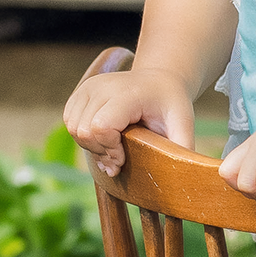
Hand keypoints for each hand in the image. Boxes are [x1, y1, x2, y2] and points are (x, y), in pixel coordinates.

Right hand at [64, 66, 193, 175]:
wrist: (160, 80)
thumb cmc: (171, 104)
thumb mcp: (183, 124)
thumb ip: (182, 147)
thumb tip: (186, 176)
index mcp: (127, 93)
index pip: (101, 127)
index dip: (110, 150)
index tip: (124, 158)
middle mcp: (103, 86)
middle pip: (84, 131)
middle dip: (101, 152)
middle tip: (119, 159)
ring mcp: (89, 86)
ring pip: (73, 127)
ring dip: (91, 146)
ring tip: (112, 149)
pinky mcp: (80, 91)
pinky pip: (69, 121)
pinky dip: (83, 136)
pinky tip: (103, 139)